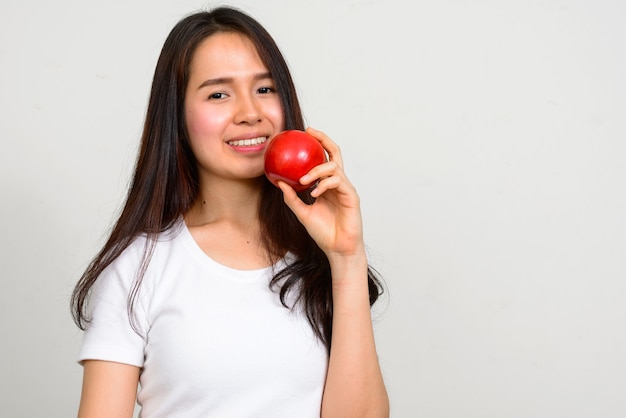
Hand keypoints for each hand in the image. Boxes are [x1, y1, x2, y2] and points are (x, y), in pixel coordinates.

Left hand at [277, 127, 364, 260]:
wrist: (338, 249)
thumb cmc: (323, 233)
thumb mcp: (302, 213)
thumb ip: (292, 198)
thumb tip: (279, 182)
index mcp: (327, 185)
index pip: (324, 159)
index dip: (317, 144)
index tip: (304, 134)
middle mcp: (338, 183)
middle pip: (334, 154)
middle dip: (323, 140)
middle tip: (310, 133)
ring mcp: (345, 188)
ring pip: (333, 167)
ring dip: (316, 170)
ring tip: (303, 179)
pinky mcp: (351, 196)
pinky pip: (337, 182)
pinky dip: (323, 185)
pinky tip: (314, 192)